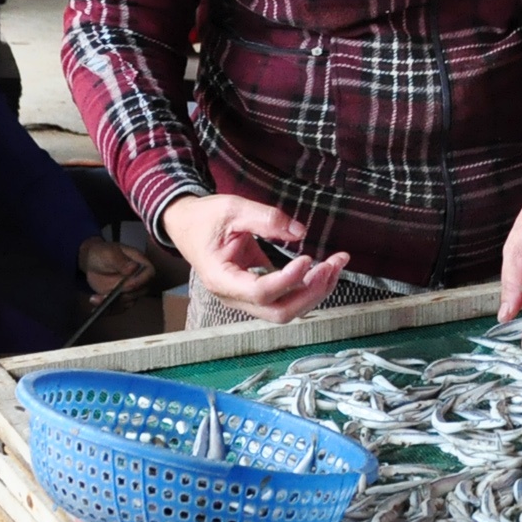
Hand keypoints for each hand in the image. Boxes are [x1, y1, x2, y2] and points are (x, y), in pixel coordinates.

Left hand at [79, 238, 155, 301]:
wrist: (90, 261)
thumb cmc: (102, 252)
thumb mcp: (109, 254)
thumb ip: (121, 261)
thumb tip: (134, 267)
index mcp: (140, 263)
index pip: (149, 273)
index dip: (141, 280)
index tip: (127, 284)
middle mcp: (138, 277)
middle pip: (141, 291)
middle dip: (125, 295)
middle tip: (109, 293)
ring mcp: (129, 289)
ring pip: (129, 301)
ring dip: (113, 303)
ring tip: (97, 298)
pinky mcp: (120, 298)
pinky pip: (118, 307)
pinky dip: (107, 309)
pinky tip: (96, 305)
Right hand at [161, 194, 347, 324]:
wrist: (187, 225)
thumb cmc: (205, 218)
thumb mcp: (233, 208)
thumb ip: (266, 219)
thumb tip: (299, 231)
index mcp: (221, 278)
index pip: (259, 292)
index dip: (288, 279)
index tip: (308, 258)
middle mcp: (233, 296)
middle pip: (278, 312)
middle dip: (311, 292)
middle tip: (332, 265)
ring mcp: (245, 298)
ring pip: (285, 310)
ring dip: (314, 292)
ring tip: (335, 265)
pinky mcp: (256, 293)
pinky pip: (285, 300)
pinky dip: (307, 288)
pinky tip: (323, 270)